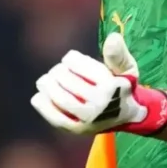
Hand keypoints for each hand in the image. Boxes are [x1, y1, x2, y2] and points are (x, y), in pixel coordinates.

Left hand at [31, 33, 166, 135]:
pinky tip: (39, 96)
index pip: (79, 66)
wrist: (126, 116)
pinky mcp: (77, 129)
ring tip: (46, 81)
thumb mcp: (127, 68)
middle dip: (58, 71)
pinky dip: (43, 105)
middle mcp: (99, 104)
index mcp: (110, 86)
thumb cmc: (122, 86)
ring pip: (59, 98)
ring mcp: (87, 119)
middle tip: (58, 70)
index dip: (71, 59)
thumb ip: (118, 54)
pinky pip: (55, 117)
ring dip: (48, 86)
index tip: (70, 59)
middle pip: (67, 80)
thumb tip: (112, 37)